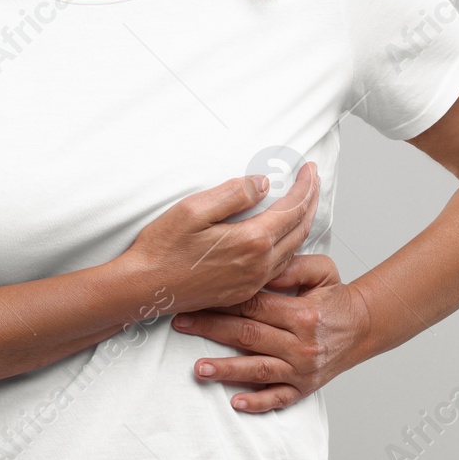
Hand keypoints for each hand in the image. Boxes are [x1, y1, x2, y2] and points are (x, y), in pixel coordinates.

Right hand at [121, 163, 320, 316]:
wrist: (145, 288)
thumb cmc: (163, 248)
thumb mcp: (194, 209)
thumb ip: (234, 194)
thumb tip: (264, 184)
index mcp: (251, 241)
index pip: (292, 208)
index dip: (305, 186)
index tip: (310, 168)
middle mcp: (259, 265)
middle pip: (299, 228)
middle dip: (310, 201)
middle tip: (313, 179)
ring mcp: (253, 281)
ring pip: (292, 249)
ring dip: (303, 222)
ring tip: (304, 202)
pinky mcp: (244, 291)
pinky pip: (279, 265)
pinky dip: (289, 243)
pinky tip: (284, 235)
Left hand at [170, 253, 369, 412]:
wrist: (364, 327)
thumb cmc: (336, 297)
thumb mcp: (322, 270)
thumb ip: (292, 266)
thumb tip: (260, 266)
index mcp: (302, 312)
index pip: (254, 306)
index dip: (223, 300)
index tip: (196, 296)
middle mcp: (301, 343)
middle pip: (247, 335)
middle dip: (210, 329)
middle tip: (180, 323)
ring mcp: (302, 368)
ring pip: (258, 369)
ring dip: (226, 370)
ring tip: (198, 369)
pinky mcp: (304, 387)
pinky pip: (278, 398)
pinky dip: (257, 402)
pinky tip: (235, 402)